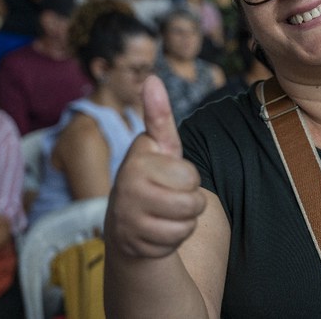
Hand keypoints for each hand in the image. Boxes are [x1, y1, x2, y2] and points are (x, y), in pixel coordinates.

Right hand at [105, 76, 206, 258]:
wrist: (128, 227)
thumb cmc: (152, 179)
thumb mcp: (160, 147)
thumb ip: (159, 115)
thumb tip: (152, 78)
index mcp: (137, 159)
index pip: (190, 175)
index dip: (187, 177)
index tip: (165, 175)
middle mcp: (127, 186)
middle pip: (193, 198)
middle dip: (191, 199)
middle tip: (170, 196)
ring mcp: (128, 216)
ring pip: (188, 220)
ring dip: (186, 219)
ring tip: (166, 212)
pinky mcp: (133, 243)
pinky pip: (178, 238)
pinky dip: (175, 237)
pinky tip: (159, 230)